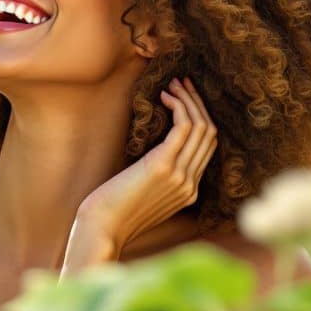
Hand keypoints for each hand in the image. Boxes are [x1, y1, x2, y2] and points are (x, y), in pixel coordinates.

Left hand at [74, 76, 217, 249]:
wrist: (101, 228)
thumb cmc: (111, 211)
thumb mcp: (142, 194)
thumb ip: (156, 177)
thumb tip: (153, 152)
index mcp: (188, 191)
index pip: (206, 147)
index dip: (199, 117)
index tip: (185, 98)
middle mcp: (190, 183)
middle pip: (209, 134)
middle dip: (198, 103)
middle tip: (183, 83)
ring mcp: (181, 175)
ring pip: (201, 127)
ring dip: (189, 100)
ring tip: (174, 84)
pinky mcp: (164, 166)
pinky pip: (184, 128)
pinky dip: (178, 106)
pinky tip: (164, 96)